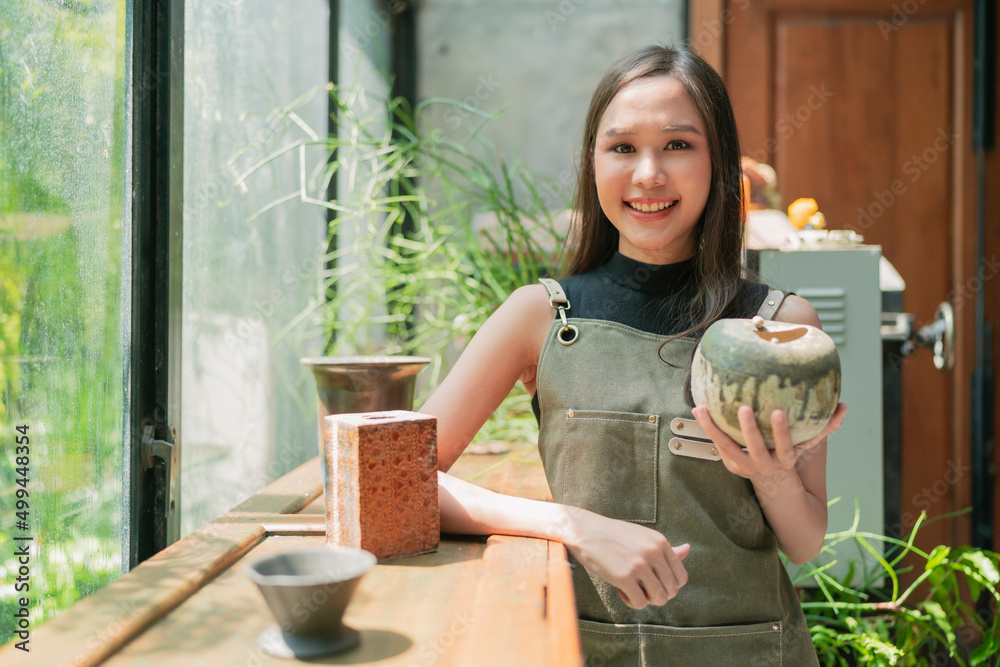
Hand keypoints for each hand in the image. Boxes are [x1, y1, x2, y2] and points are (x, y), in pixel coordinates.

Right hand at [561, 506, 689, 608]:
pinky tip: (620, 590)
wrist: (583, 529)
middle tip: (640, 587)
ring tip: (631, 589)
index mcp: (660, 542)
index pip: (681, 577)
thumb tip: (688, 549)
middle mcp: (653, 553)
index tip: (653, 582)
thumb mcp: (643, 536)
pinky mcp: (624, 577)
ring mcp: (639, 565)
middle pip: (671, 590)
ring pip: (659, 598)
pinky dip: (631, 601)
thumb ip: (666, 548)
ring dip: (646, 599)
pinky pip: (640, 603)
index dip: (669, 586)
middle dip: (656, 594)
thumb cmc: (613, 534)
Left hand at [691, 403, 846, 480]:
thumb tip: (844, 407)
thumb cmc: (793, 462)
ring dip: (714, 429)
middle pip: (755, 449)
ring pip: (727, 448)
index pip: (787, 448)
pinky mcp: (732, 465)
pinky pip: (718, 447)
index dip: (781, 432)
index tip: (778, 413)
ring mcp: (746, 467)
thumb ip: (824, 428)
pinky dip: (709, 430)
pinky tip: (699, 410)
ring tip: (702, 408)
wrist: (779, 494)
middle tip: (744, 408)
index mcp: (786, 462)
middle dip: (749, 429)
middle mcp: (765, 467)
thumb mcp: (809, 448)